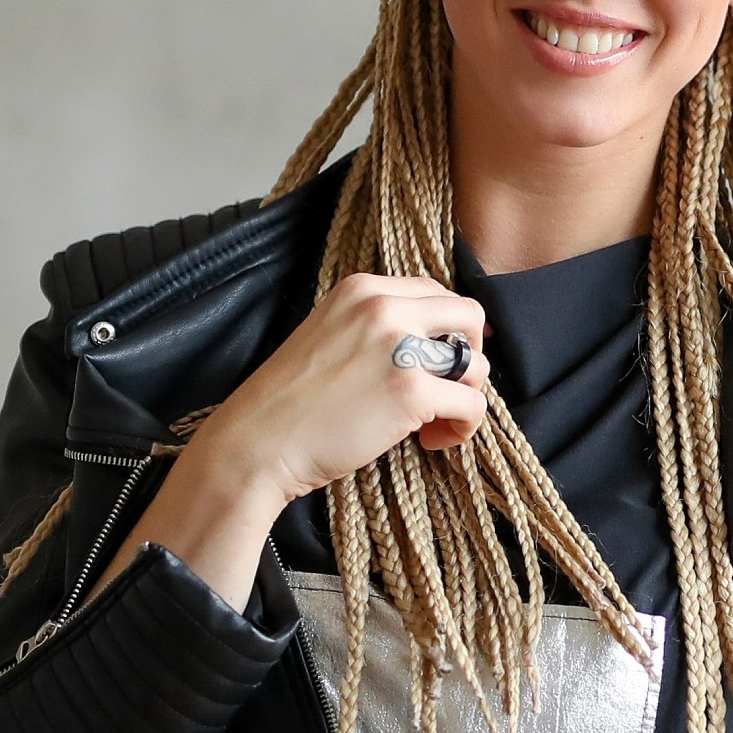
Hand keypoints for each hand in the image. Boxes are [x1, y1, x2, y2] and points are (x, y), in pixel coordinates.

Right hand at [191, 271, 490, 509]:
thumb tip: (431, 341)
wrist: (256, 444)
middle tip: (446, 386)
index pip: (435, 291)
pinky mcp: (411, 391)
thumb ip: (375, 325)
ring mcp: (400, 347)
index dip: (447, 329)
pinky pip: (472, 403)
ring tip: (433, 421)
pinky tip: (433, 440)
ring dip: (465, 395)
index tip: (439, 359)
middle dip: (469, 352)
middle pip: (468, 314)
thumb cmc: (290, 402)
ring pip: (476, 362)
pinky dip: (463, 426)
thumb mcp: (330, 334)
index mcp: (362, 289)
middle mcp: (384, 307)